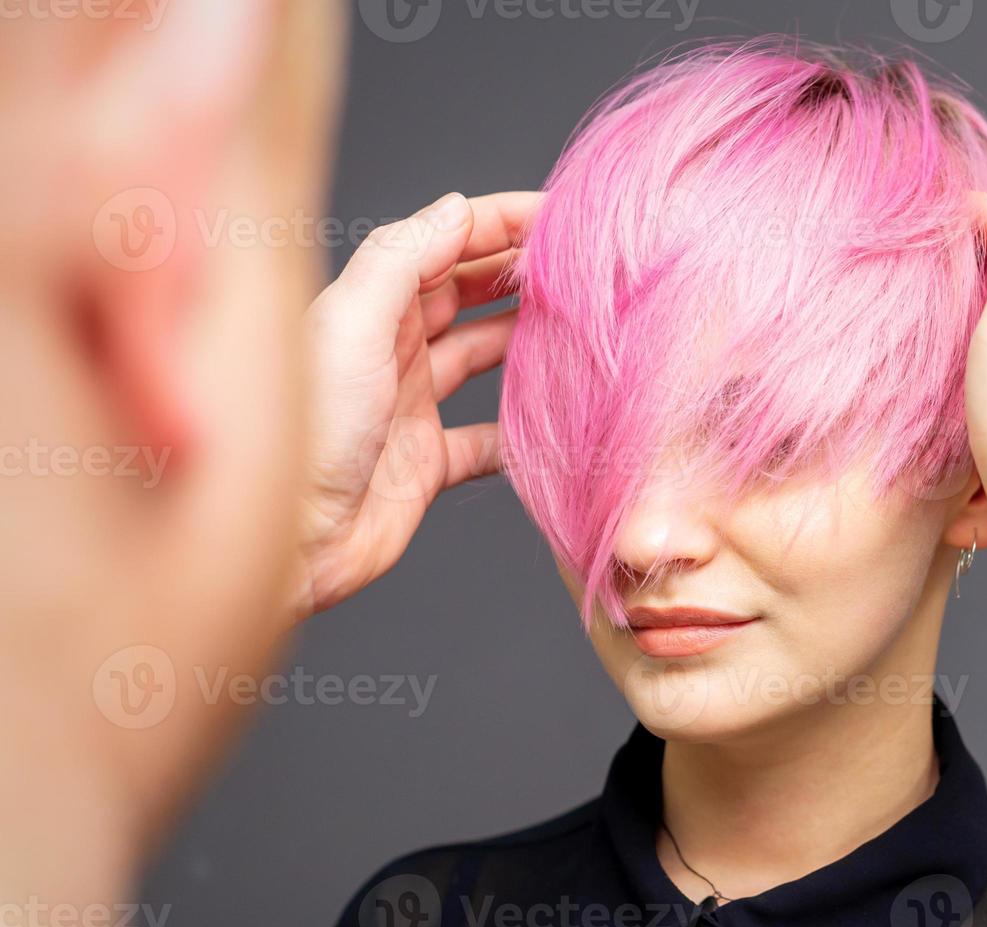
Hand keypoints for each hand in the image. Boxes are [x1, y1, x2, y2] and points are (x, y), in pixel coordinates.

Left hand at [294, 191, 541, 618]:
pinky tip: (556, 419)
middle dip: (520, 273)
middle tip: (582, 266)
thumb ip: (402, 258)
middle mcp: (391, 350)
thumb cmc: (308, 430)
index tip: (561, 216)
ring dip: (526, 340)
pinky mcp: (426, 465)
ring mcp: (411, 407)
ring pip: (481, 356)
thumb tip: (459, 207)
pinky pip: (487, 439)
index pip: (446, 244)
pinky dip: (522, 429)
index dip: (501, 223)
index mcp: (370, 307)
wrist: (288, 544)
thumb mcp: (351, 324)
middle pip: (467, 293)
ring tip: (579, 326)